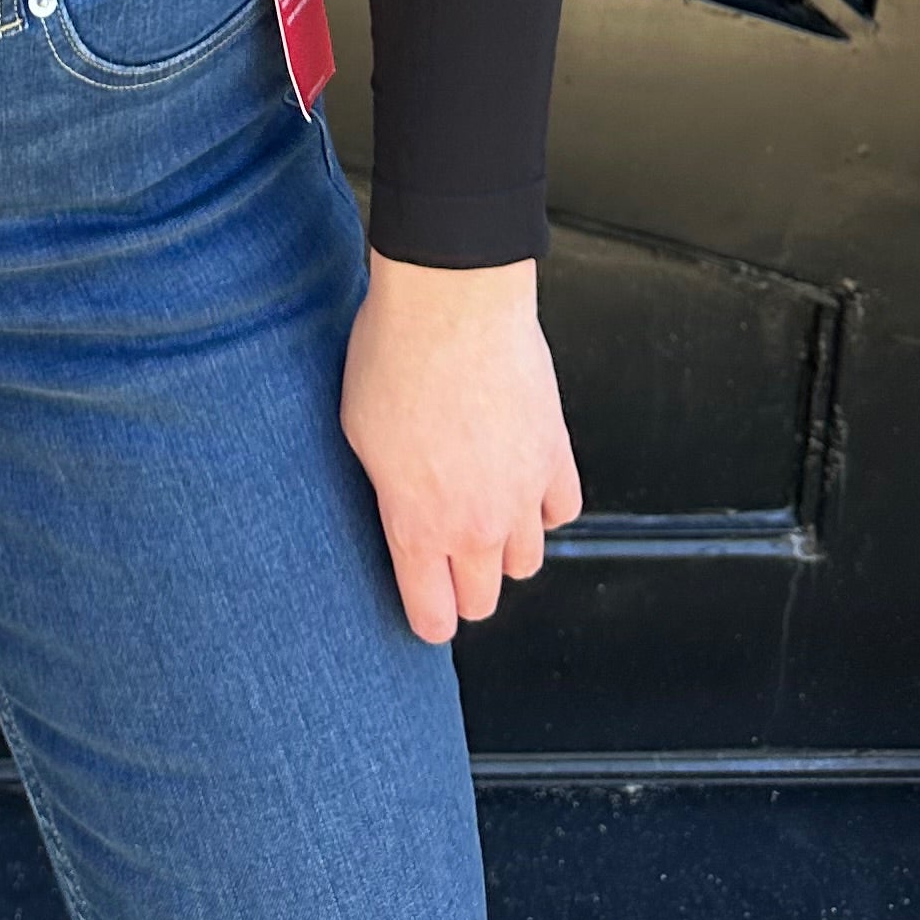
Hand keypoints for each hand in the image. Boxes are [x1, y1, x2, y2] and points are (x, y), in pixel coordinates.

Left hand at [340, 253, 582, 646]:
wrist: (451, 303)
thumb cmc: (392, 357)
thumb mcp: (357, 436)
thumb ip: (386, 493)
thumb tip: (400, 513)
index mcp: (419, 527)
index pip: (434, 616)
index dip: (427, 615)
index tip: (423, 603)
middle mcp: (476, 525)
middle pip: (483, 600)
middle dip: (464, 586)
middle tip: (447, 553)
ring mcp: (522, 494)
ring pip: (526, 562)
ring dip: (504, 546)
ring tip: (481, 509)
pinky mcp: (555, 456)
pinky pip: (561, 511)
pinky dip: (543, 504)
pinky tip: (520, 478)